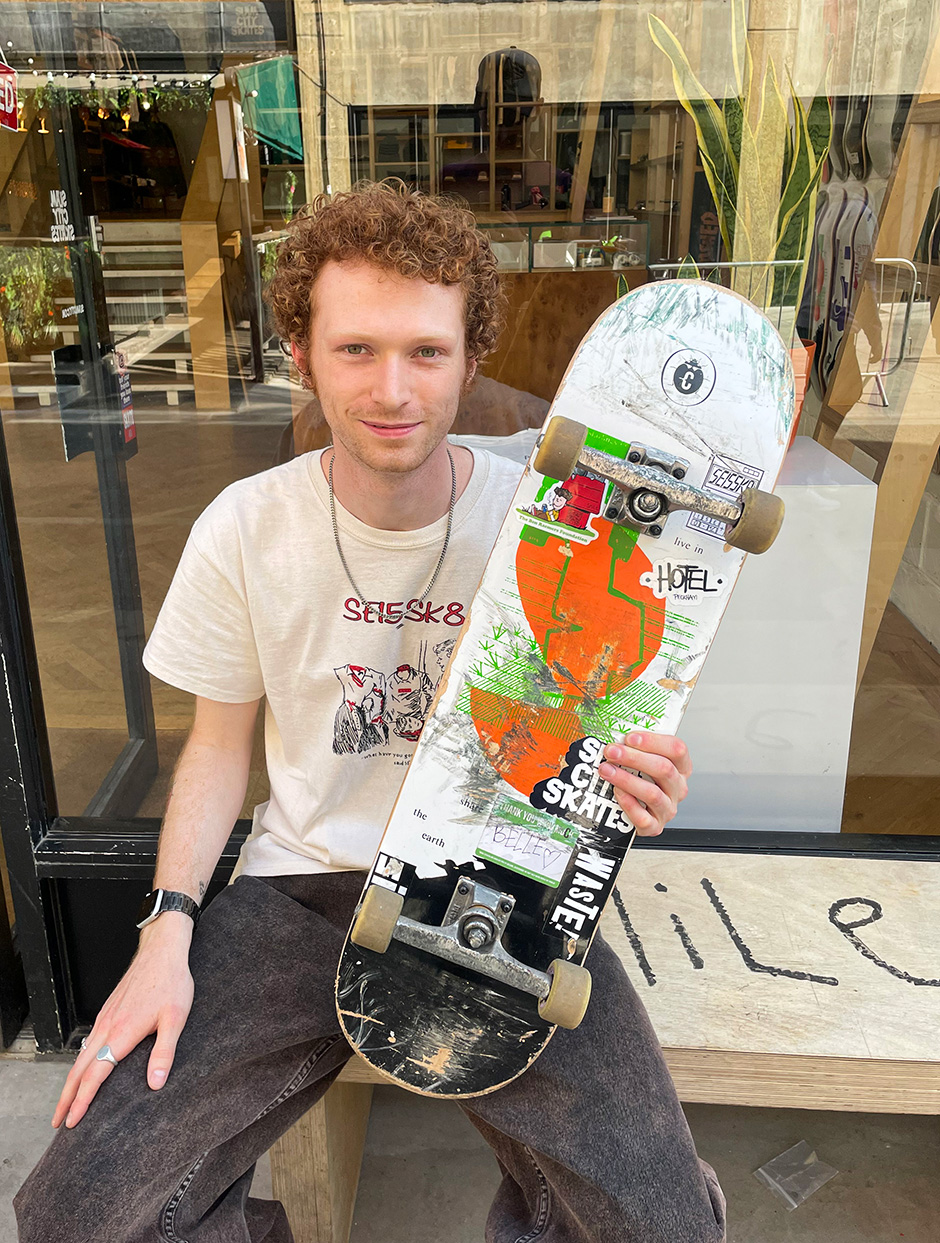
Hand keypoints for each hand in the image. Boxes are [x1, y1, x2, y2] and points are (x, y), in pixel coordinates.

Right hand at [52, 916, 194, 1129]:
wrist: (161, 951)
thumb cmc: (171, 982)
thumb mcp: (176, 1018)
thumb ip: (164, 1052)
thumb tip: (155, 1084)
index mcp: (121, 1033)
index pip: (95, 1075)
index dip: (83, 1101)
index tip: (72, 1121)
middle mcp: (107, 1027)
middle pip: (79, 1070)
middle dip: (66, 1098)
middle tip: (58, 1122)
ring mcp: (105, 1018)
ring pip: (80, 1056)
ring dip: (71, 1082)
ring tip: (67, 1103)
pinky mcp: (108, 1011)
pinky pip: (88, 1042)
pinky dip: (80, 1062)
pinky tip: (84, 1069)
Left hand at [599, 730, 691, 836]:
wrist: (630, 812)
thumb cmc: (638, 780)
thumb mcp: (641, 760)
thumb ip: (634, 747)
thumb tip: (614, 732)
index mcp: (680, 768)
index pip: (677, 749)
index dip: (653, 741)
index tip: (630, 737)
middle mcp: (677, 787)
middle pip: (664, 769)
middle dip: (634, 758)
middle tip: (612, 751)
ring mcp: (668, 808)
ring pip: (652, 793)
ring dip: (626, 779)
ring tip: (607, 770)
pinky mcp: (655, 826)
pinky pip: (643, 817)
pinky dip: (628, 803)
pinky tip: (616, 793)